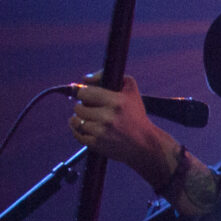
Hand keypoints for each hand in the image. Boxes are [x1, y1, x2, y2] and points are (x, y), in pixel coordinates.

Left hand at [69, 74, 181, 189]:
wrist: (145, 144)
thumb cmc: (135, 115)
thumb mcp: (130, 90)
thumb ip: (109, 76)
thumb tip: (85, 79)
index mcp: (116, 101)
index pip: (84, 93)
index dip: (82, 93)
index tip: (86, 96)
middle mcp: (108, 117)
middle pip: (78, 107)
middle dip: (82, 107)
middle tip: (91, 108)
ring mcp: (101, 132)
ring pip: (75, 121)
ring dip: (79, 119)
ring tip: (89, 119)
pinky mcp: (96, 144)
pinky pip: (77, 134)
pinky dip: (79, 131)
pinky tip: (87, 128)